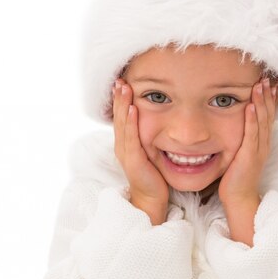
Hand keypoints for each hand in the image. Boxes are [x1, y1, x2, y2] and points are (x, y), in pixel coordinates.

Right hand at [113, 79, 168, 224]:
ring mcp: (126, 153)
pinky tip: (132, 108)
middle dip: (118, 97)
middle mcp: (122, 146)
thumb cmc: (154, 175)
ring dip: (122, 104)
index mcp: (125, 142)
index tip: (122, 81)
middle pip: (118, 116)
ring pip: (122, 124)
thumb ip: (149, 136)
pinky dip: (131, 122)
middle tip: (119, 78)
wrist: (151, 199)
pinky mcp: (134, 161)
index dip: (120, 99)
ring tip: (123, 87)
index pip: (121, 116)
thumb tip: (159, 117)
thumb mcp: (149, 151)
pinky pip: (131, 138)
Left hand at [218, 78, 275, 244]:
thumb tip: (235, 125)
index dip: (269, 99)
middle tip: (266, 78)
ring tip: (261, 86)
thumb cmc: (236, 176)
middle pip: (268, 115)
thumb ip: (241, 139)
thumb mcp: (240, 152)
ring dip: (262, 102)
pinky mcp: (250, 155)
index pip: (268, 116)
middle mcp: (263, 144)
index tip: (268, 83)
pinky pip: (252, 134)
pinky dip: (252, 119)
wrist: (238, 197)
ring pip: (263, 121)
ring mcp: (258, 149)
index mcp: (262, 142)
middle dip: (267, 95)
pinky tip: (251, 106)